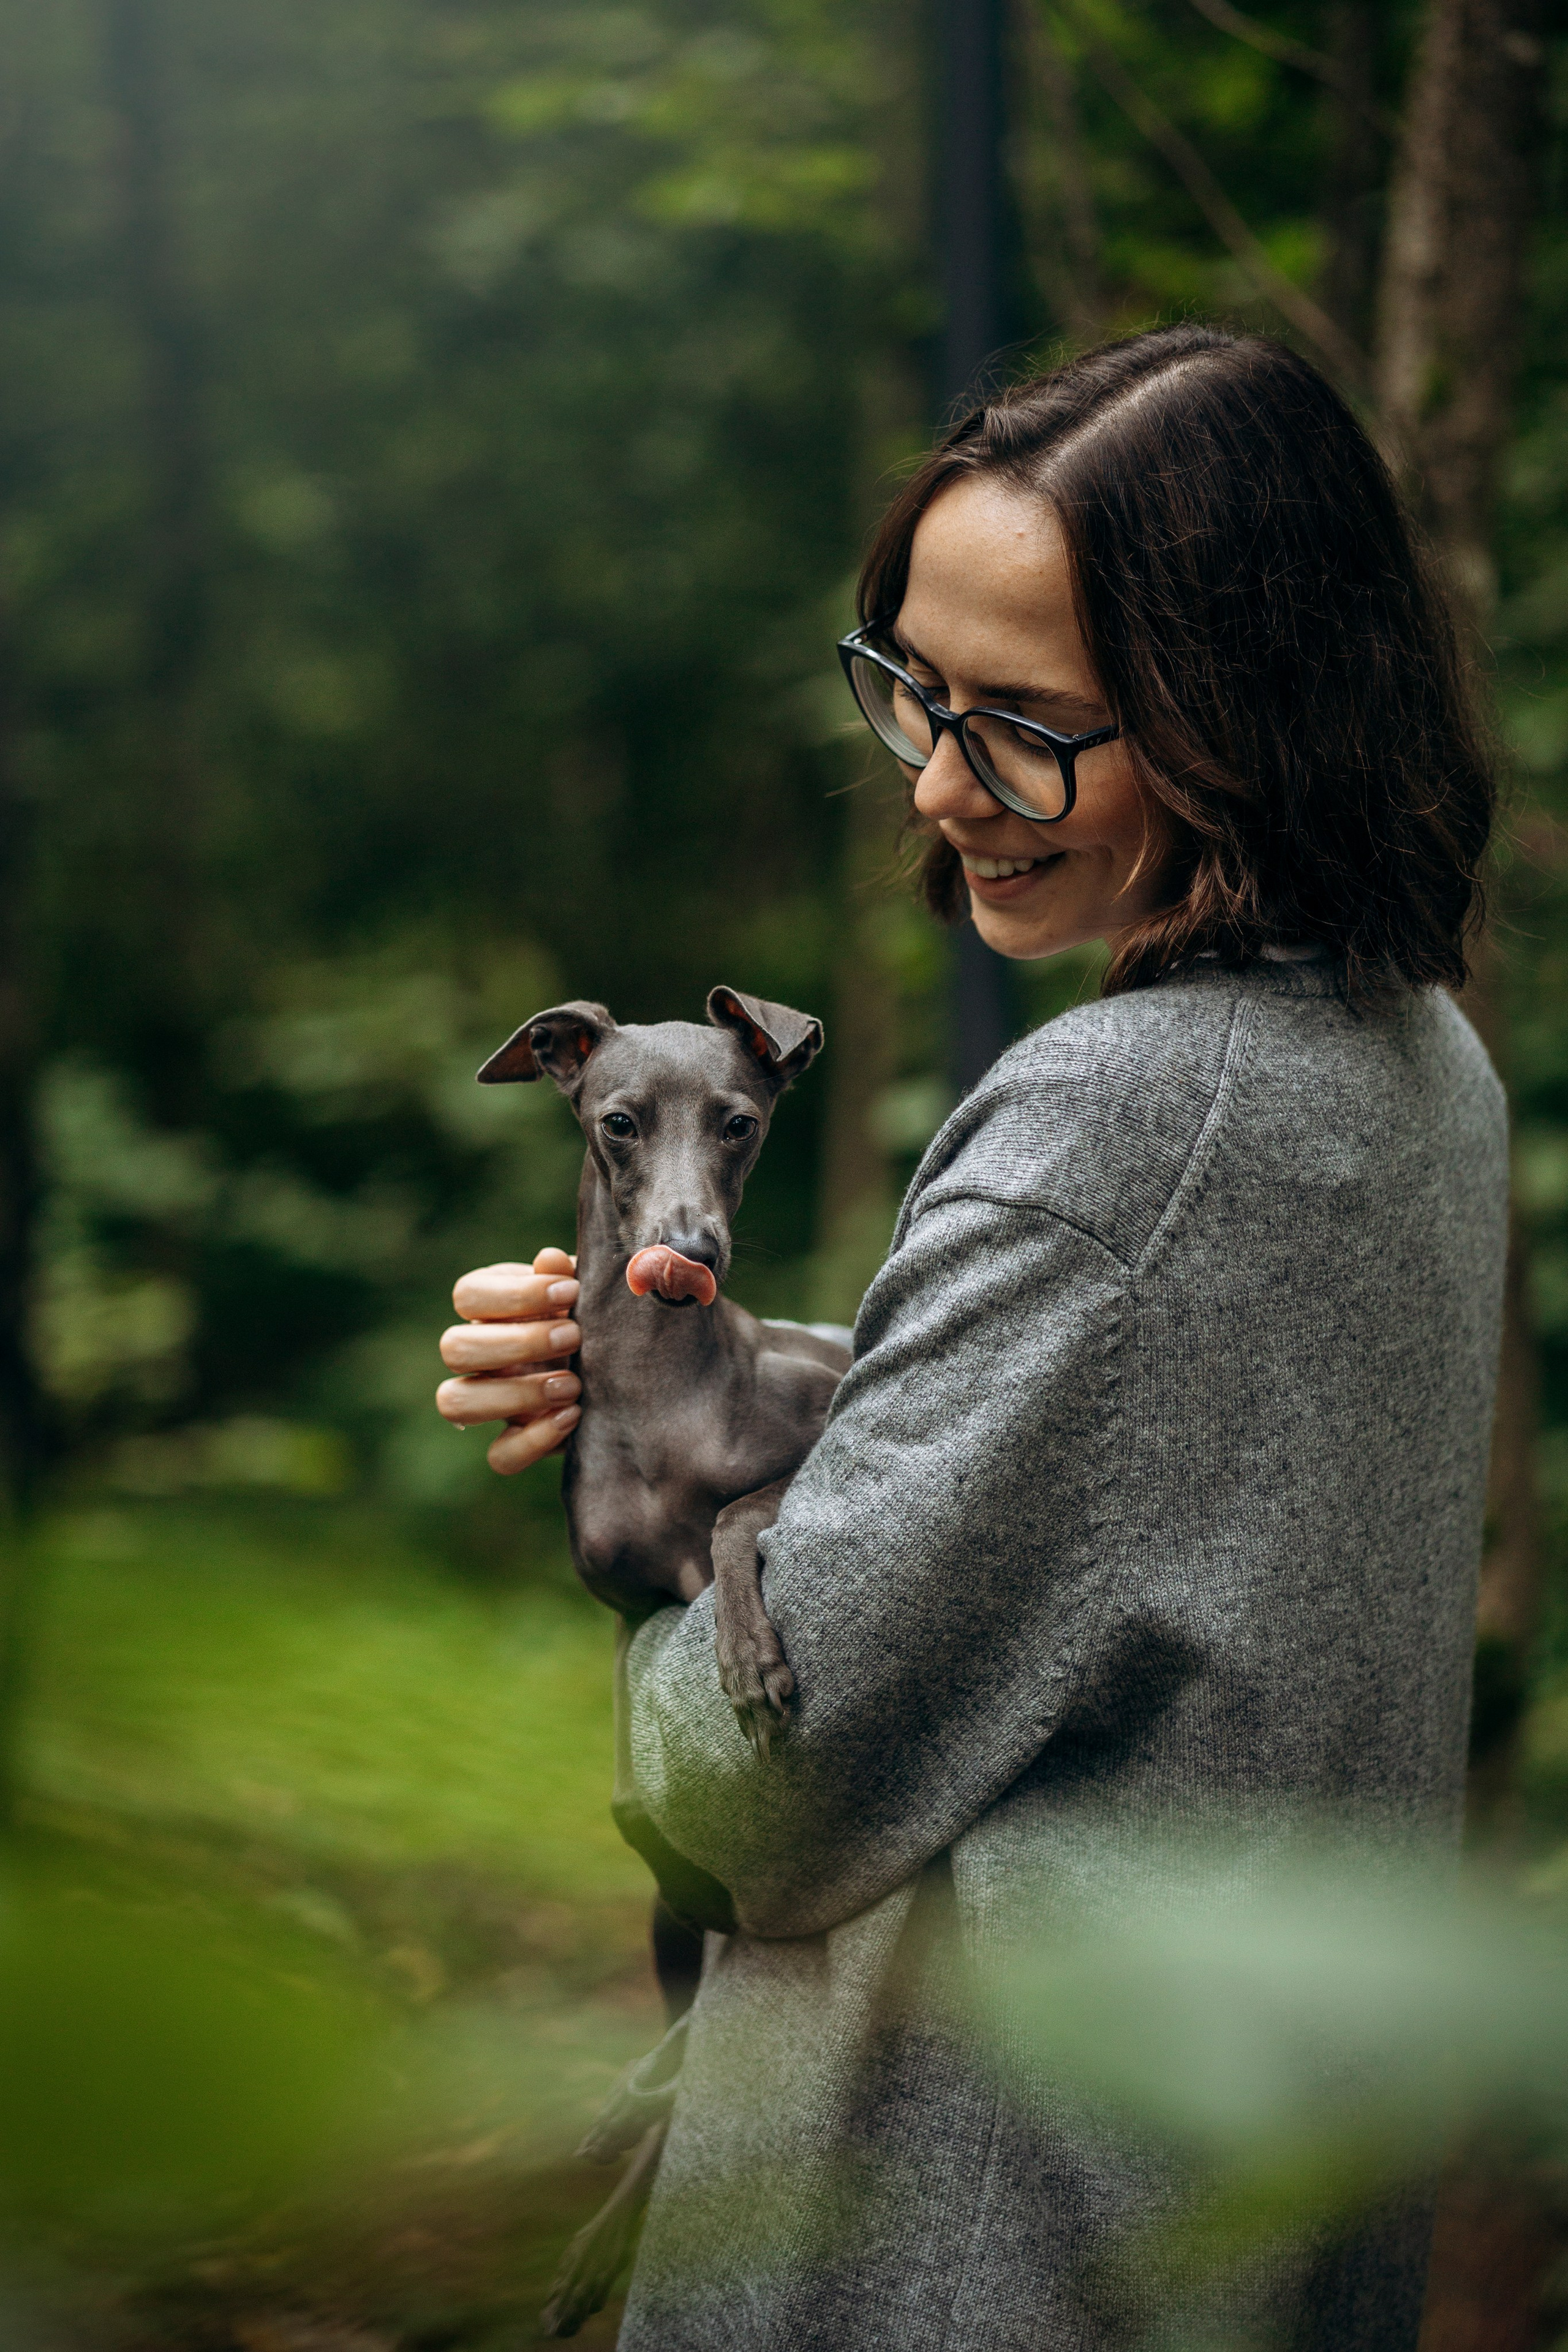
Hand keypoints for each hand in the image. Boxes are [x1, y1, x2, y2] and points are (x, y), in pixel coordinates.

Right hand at [436, 1246, 581, 1474]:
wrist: (630, 1363)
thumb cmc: (599, 1314)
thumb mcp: (589, 1293)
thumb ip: (569, 1276)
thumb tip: (549, 1259)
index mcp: (491, 1307)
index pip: (467, 1294)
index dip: (515, 1294)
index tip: (570, 1291)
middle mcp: (480, 1353)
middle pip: (453, 1348)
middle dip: (518, 1343)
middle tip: (574, 1338)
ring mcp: (490, 1400)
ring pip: (454, 1402)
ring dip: (514, 1393)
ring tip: (573, 1385)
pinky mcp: (514, 1441)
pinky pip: (499, 1455)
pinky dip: (533, 1441)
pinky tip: (573, 1417)